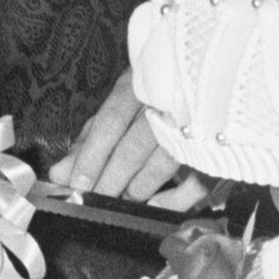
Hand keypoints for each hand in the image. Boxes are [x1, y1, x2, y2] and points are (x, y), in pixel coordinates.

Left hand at [50, 68, 203, 204]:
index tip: (75, 182)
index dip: (91, 155)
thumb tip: (59, 174)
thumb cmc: (157, 92)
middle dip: (109, 179)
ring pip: (163, 164)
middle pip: (134, 147)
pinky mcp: (218, 147)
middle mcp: (169, 99)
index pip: (111, 120)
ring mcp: (197, 123)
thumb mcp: (121, 105)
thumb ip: (91, 138)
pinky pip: (198, 180)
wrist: (214, 72)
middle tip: (93, 200)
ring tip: (119, 200)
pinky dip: (174, 199)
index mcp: (141, 83)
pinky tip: (154, 206)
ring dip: (136, 188)